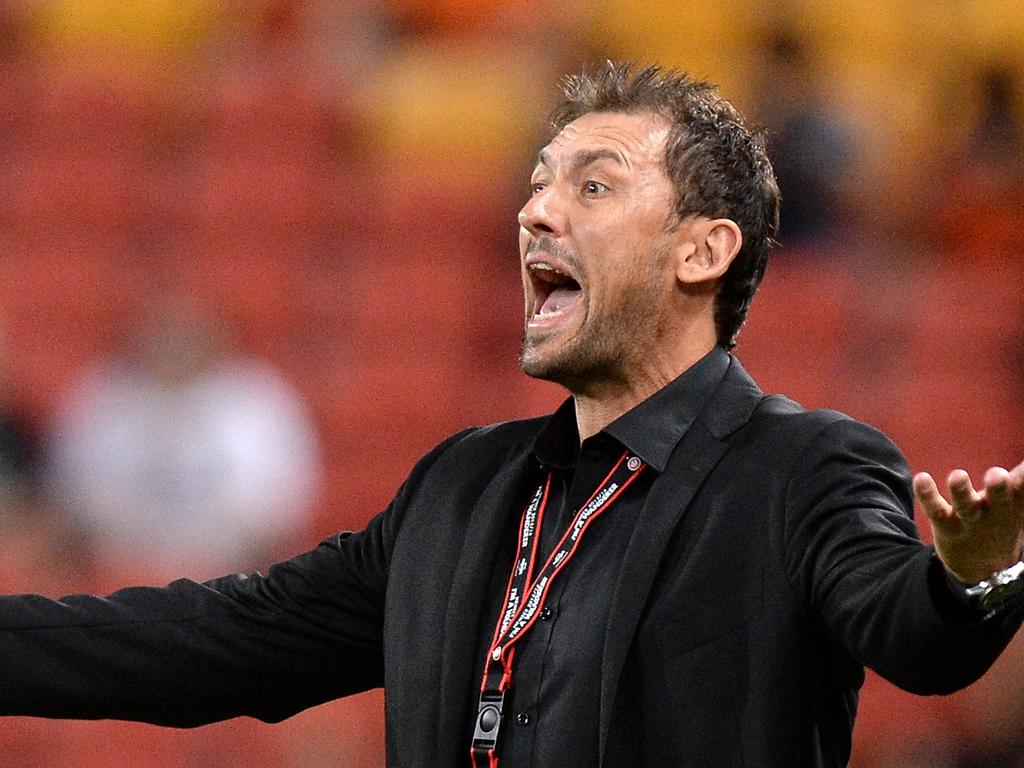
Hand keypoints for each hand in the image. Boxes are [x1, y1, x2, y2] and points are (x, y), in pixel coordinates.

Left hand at [913, 462, 1023, 584]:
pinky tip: (921, 478)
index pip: (1022, 487)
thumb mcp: (1016, 502)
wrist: (984, 566)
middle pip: (999, 500)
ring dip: (962, 492)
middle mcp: (995, 512)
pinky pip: (936, 511)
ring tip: (958, 475)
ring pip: (967, 507)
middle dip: (998, 488)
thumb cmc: (1001, 519)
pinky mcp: (946, 526)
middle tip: (997, 474)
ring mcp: (970, 521)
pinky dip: (927, 496)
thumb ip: (1022, 479)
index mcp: (1014, 503)